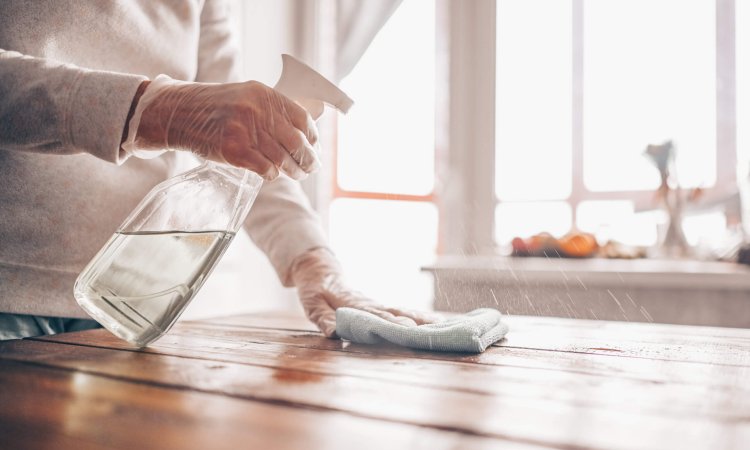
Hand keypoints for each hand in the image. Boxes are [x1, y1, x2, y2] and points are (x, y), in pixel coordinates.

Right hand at [126, 75, 319, 180]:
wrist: (178, 113)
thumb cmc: (215, 108)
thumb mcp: (246, 96)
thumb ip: (271, 110)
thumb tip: (303, 132)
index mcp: (264, 95)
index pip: (302, 119)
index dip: (313, 137)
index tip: (314, 148)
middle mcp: (257, 110)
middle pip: (297, 143)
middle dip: (308, 160)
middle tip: (310, 168)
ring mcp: (244, 130)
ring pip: (283, 159)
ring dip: (293, 171)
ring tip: (295, 175)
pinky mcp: (234, 151)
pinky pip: (265, 169)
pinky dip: (272, 175)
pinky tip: (270, 175)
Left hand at [290, 248, 441, 337]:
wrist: (319, 271)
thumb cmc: (315, 290)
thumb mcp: (312, 304)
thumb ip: (323, 318)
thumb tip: (333, 332)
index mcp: (354, 305)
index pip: (376, 315)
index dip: (392, 323)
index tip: (408, 329)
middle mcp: (370, 304)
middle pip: (396, 313)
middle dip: (415, 324)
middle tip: (434, 332)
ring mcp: (377, 305)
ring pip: (403, 311)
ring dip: (422, 320)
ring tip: (443, 328)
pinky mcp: (379, 308)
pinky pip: (401, 311)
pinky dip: (419, 317)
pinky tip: (434, 323)